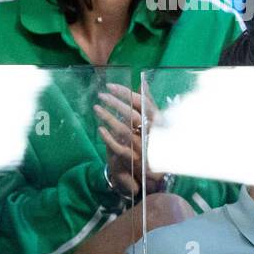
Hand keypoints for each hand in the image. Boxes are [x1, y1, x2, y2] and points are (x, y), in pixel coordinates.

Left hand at [94, 80, 164, 198]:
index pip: (142, 103)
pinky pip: (119, 147)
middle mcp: (152, 133)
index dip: (126, 93)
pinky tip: (100, 130)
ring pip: (125, 129)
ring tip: (96, 108)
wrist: (156, 170)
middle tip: (101, 95)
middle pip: (133, 115)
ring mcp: (143, 146)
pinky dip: (109, 138)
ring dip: (109, 118)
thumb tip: (143, 83)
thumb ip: (148, 103)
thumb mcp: (153, 121)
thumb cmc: (153, 140)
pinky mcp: (134, 158)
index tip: (111, 86)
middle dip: (116, 103)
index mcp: (157, 121)